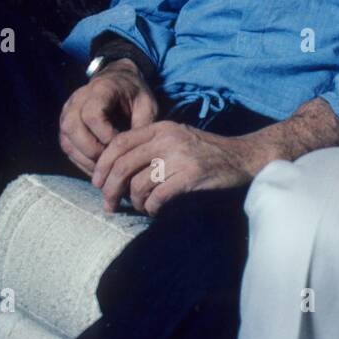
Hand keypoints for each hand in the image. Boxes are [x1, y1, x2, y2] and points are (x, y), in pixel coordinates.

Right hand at [57, 60, 158, 176]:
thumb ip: (143, 126)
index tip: (123, 145)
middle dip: (92, 150)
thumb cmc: (135, 94)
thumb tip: (137, 154)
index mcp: (101, 88)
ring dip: (85, 159)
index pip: (92, 115)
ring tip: (106, 169)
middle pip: (72, 127)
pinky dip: (81, 160)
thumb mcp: (147, 105)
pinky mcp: (66, 124)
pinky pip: (67, 146)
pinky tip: (98, 168)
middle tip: (112, 161)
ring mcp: (68, 111)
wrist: (119, 81)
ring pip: (66, 140)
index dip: (106, 135)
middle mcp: (78, 98)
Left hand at [92, 120, 258, 215]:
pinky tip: (154, 210)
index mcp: (160, 128)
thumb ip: (150, 146)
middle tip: (108, 204)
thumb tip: (115, 169)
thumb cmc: (206, 151)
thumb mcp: (176, 138)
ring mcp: (179, 157)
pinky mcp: (190, 176)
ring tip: (139, 207)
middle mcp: (167, 139)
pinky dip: (150, 208)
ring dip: (133, 201)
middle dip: (110, 189)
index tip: (96, 182)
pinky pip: (157, 197)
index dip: (102, 164)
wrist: (242, 158)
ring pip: (138, 183)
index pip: (119, 142)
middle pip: (123, 165)